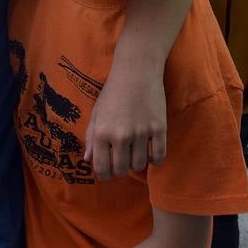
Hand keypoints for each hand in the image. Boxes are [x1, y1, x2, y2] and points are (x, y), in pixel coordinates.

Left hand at [84, 64, 165, 180]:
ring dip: (136, 163)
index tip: (107, 173)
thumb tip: (88, 160)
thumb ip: (91, 137)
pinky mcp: (159, 129)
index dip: (104, 175)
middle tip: (121, 161)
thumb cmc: (112, 92)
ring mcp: (141, 133)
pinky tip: (149, 153)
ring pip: (139, 165)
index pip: (102, 167)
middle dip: (120, 170)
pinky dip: (154, 160)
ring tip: (133, 153)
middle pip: (121, 170)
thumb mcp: (96, 113)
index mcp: (101, 132)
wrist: (136, 72)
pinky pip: (159, 157)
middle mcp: (120, 135)